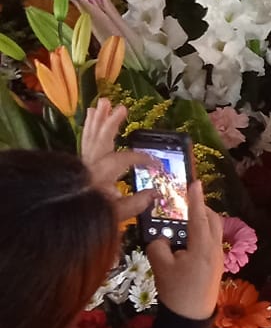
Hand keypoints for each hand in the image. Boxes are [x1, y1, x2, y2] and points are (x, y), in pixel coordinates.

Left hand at [79, 97, 152, 224]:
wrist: (58, 224)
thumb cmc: (88, 217)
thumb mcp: (116, 215)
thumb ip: (136, 203)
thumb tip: (154, 193)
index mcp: (102, 175)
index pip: (125, 158)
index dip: (142, 158)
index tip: (155, 163)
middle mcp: (90, 166)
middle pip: (101, 139)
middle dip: (111, 122)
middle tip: (121, 107)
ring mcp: (82, 166)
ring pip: (89, 137)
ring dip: (97, 120)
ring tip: (102, 103)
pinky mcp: (77, 168)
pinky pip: (84, 143)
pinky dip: (87, 130)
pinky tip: (90, 120)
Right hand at [145, 178, 223, 322]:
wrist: (191, 317)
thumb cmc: (176, 291)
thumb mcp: (161, 267)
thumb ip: (158, 246)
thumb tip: (161, 237)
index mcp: (202, 247)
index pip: (198, 216)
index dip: (195, 198)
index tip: (195, 181)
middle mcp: (214, 248)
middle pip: (211, 219)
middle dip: (199, 207)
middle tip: (184, 200)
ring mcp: (218, 256)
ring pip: (212, 229)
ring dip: (200, 220)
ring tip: (182, 219)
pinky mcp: (216, 263)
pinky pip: (210, 240)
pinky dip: (200, 233)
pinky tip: (186, 239)